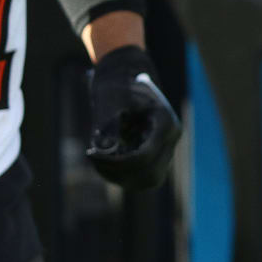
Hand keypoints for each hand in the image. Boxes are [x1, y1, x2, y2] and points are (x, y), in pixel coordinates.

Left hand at [85, 45, 181, 189]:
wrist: (126, 81)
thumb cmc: (118, 88)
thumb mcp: (110, 102)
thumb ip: (108, 126)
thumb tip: (104, 151)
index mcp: (166, 123)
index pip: (144, 157)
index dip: (115, 162)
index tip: (90, 153)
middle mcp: (170, 139)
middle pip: (148, 173)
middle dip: (117, 171)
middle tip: (93, 157)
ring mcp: (166, 149)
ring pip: (147, 180)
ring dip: (120, 176)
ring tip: (97, 159)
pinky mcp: (156, 156)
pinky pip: (142, 177)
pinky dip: (120, 174)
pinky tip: (102, 160)